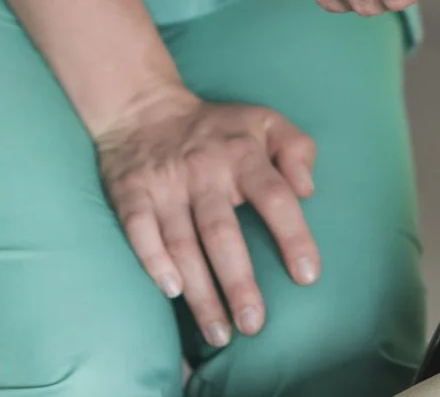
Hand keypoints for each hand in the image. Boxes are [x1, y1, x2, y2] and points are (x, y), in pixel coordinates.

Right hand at [90, 82, 319, 347]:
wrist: (143, 106)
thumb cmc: (217, 128)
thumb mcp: (265, 121)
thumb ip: (297, 149)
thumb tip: (308, 190)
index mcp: (242, 154)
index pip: (274, 196)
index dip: (292, 236)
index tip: (307, 277)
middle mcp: (203, 171)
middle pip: (222, 232)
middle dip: (238, 282)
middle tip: (254, 325)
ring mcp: (164, 184)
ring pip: (182, 242)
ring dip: (200, 291)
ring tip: (219, 333)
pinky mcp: (131, 193)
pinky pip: (139, 232)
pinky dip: (153, 261)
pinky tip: (172, 291)